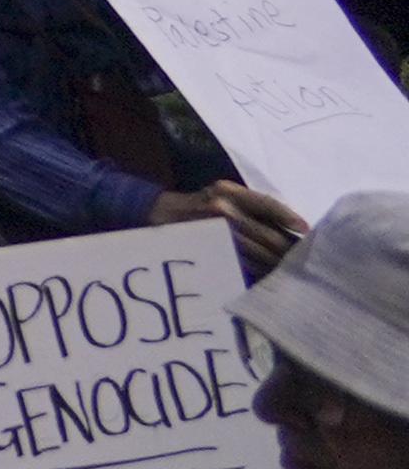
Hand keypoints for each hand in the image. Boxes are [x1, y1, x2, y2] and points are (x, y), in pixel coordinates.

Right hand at [171, 183, 313, 262]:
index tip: (306, 230)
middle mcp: (223, 209)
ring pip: (259, 254)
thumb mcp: (223, 194)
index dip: (288, 217)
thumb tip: (294, 228)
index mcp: (230, 191)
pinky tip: (270, 277)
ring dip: (278, 265)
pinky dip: (260, 271)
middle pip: (268, 235)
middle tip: (307, 261)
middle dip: (289, 250)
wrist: (161, 215)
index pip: (267, 204)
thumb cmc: (202, 204)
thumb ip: (253, 207)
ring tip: (294, 272)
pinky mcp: (210, 251)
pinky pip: (244, 265)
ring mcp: (216, 232)